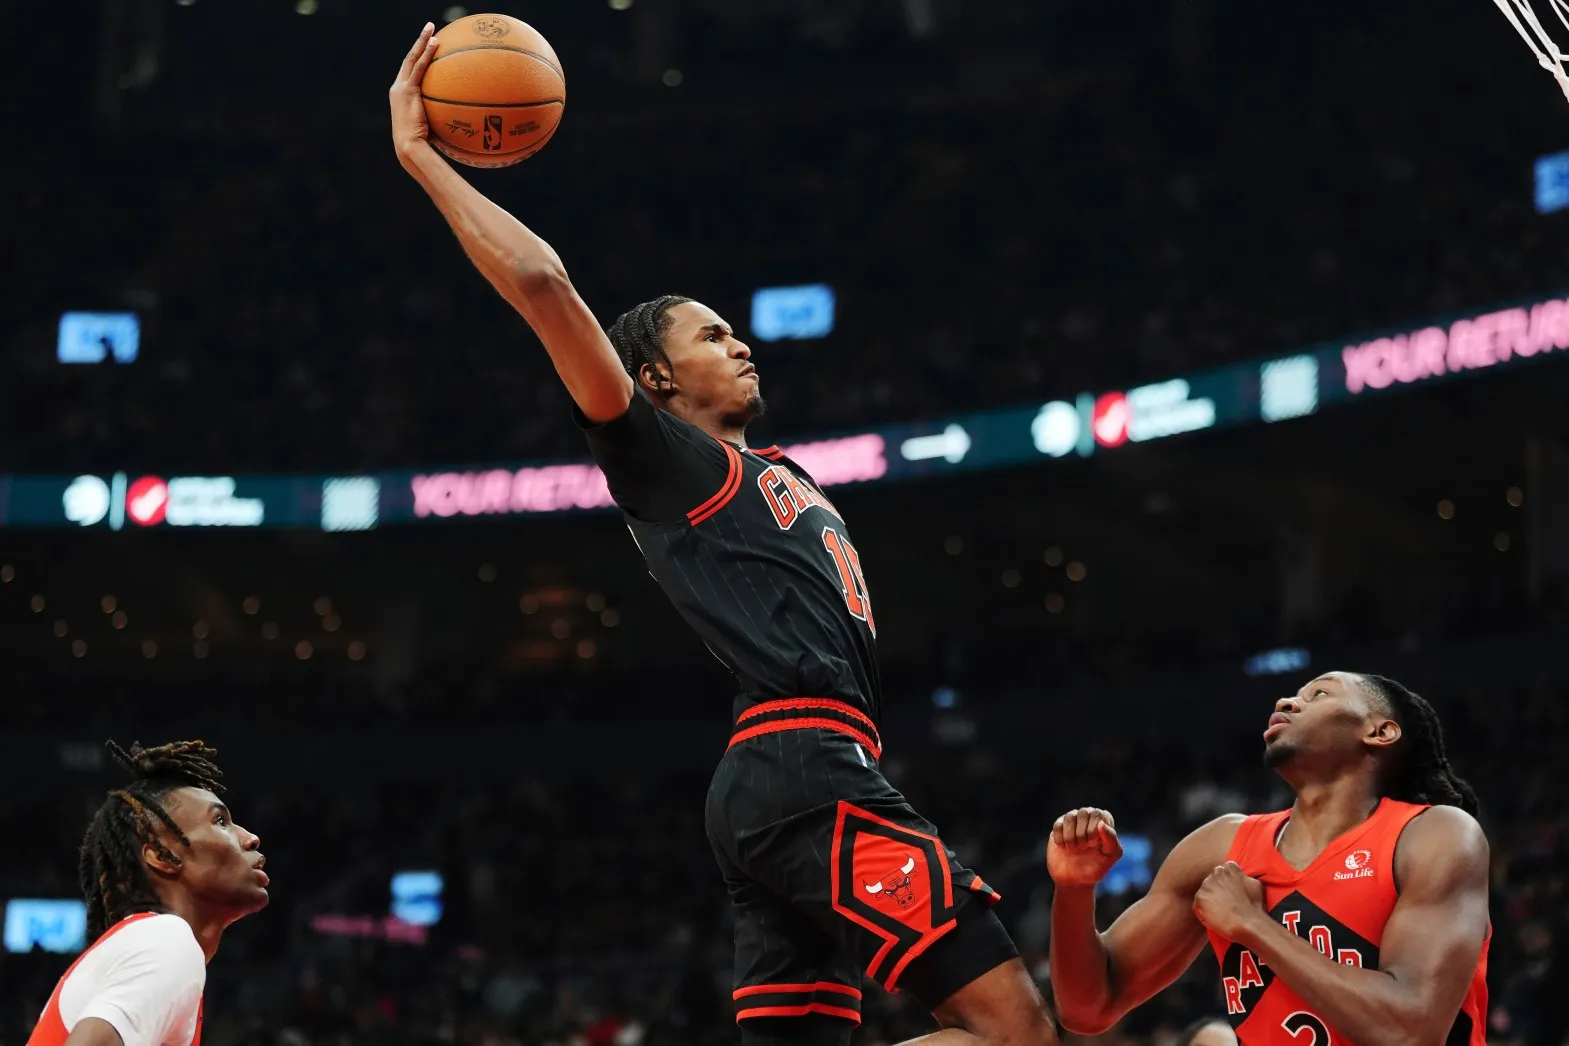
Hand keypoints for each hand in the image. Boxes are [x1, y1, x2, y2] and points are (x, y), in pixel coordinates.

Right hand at [390, 23, 438, 160]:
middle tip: (429, 29)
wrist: (410, 148)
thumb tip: (460, 119)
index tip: (427, 47)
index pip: (410, 72)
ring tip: (431, 28)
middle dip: (418, 43)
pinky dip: (427, 54)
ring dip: (422, 42)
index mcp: (401, 96)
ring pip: (412, 59)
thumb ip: (439, 117)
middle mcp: (397, 89)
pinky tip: (436, 43)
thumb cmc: (422, 146)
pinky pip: (419, 68)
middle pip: (409, 60)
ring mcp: (400, 88)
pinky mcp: (407, 91)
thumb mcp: (430, 127)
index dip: (418, 57)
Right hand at [1047, 807, 1122, 885]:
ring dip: (1071, 836)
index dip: (1096, 828)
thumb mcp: (1109, 858)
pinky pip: (1058, 825)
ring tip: (1073, 849)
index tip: (1094, 844)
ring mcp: (1073, 822)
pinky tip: (1063, 848)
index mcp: (1104, 824)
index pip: (1101, 814)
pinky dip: (1061, 839)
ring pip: (1070, 817)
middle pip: (1085, 812)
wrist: (1074, 880)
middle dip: (1083, 832)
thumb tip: (1101, 824)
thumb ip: (1112, 841)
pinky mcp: (1059, 828)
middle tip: (1083, 847)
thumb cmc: (1094, 868)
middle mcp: (1088, 819)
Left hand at [1192, 862, 1267, 940]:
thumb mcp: (1256, 885)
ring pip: (1205, 891)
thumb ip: (1245, 878)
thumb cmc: (1254, 907)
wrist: (1247, 923)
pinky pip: (1198, 904)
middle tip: (1224, 902)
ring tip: (1220, 911)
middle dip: (1216, 889)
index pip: (1224, 869)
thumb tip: (1241, 878)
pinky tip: (1214, 917)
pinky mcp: (1200, 897)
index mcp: (1230, 868)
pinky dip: (1203, 911)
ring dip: (1210, 899)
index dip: (1226, 881)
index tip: (1230, 890)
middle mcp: (1216, 873)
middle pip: (1212, 879)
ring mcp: (1207, 885)